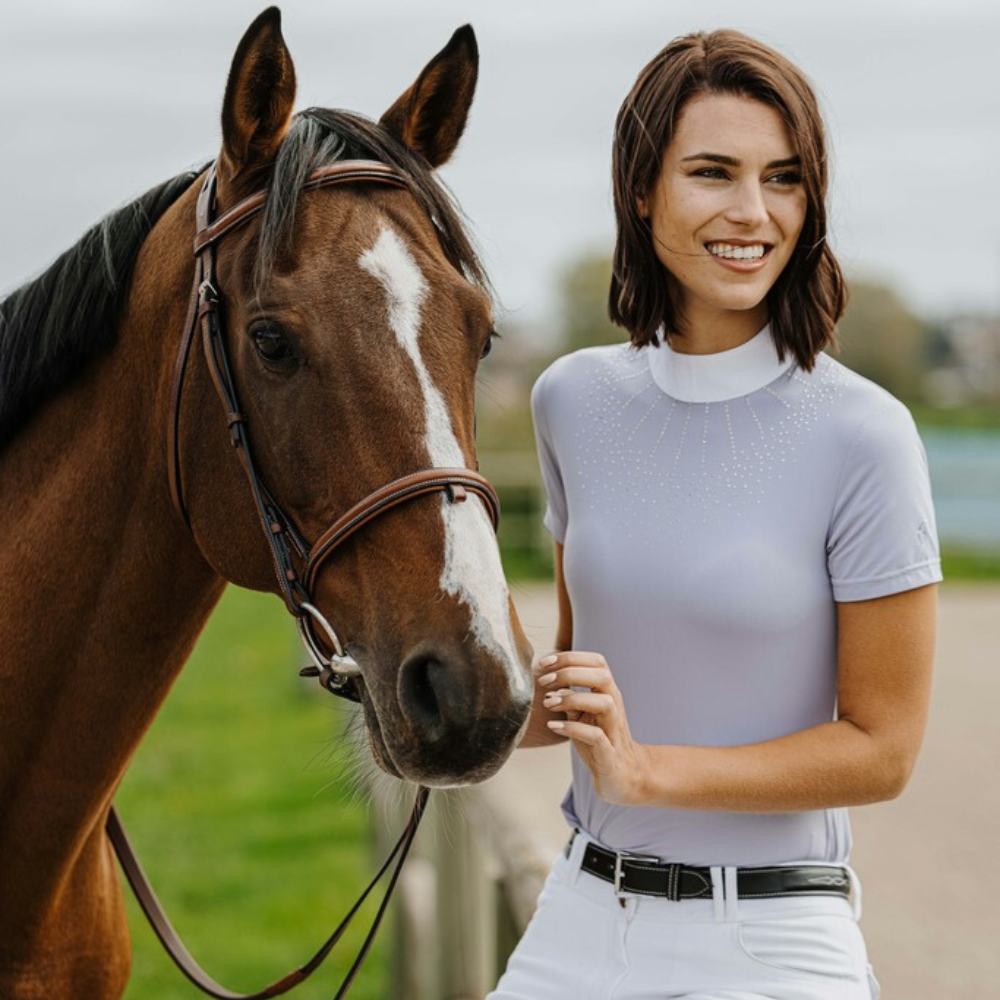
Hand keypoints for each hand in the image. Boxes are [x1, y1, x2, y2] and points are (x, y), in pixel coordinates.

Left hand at [537, 651, 648, 805]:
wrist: (621, 776)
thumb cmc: (598, 741)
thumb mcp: (581, 714)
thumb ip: (568, 698)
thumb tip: (548, 681)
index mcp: (608, 693)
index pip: (596, 662)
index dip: (570, 657)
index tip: (544, 662)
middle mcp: (615, 706)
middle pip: (602, 676)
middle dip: (570, 673)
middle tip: (544, 681)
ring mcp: (614, 729)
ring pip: (605, 702)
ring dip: (573, 699)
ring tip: (548, 703)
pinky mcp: (609, 752)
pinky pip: (596, 735)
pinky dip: (573, 728)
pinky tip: (554, 726)